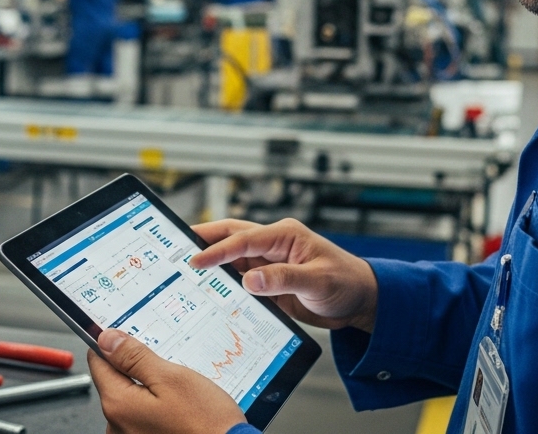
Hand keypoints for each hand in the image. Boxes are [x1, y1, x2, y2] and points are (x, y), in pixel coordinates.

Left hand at [87, 329, 245, 433]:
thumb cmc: (205, 422)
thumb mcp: (172, 378)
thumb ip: (135, 358)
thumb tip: (107, 340)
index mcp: (118, 405)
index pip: (98, 362)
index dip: (115, 345)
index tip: (132, 339)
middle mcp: (116, 426)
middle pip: (115, 381)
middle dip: (138, 370)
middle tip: (169, 369)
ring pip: (132, 398)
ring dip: (150, 390)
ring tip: (180, 393)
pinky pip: (142, 416)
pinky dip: (157, 407)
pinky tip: (179, 408)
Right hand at [191, 218, 377, 332]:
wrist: (361, 301)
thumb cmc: (347, 282)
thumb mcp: (318, 282)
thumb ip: (284, 279)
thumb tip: (251, 279)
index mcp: (285, 235)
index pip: (244, 239)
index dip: (218, 249)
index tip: (196, 260)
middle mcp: (274, 245)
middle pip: (231, 237)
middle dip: (204, 241)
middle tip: (176, 248)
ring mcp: (270, 263)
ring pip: (233, 259)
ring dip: (212, 264)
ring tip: (184, 271)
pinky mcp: (269, 282)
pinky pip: (240, 281)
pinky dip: (224, 284)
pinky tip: (209, 292)